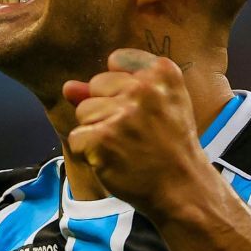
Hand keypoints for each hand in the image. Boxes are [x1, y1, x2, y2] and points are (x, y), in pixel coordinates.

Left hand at [62, 49, 209, 221]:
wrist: (182, 189)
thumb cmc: (169, 147)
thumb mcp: (158, 107)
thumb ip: (112, 89)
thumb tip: (68, 87)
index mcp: (162, 73)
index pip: (117, 61)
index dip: (121, 88)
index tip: (141, 110)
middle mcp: (143, 88)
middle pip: (96, 85)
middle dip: (107, 109)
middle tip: (134, 133)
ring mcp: (122, 114)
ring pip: (84, 112)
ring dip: (97, 132)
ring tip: (125, 148)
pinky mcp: (102, 138)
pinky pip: (77, 137)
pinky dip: (89, 153)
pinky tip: (114, 161)